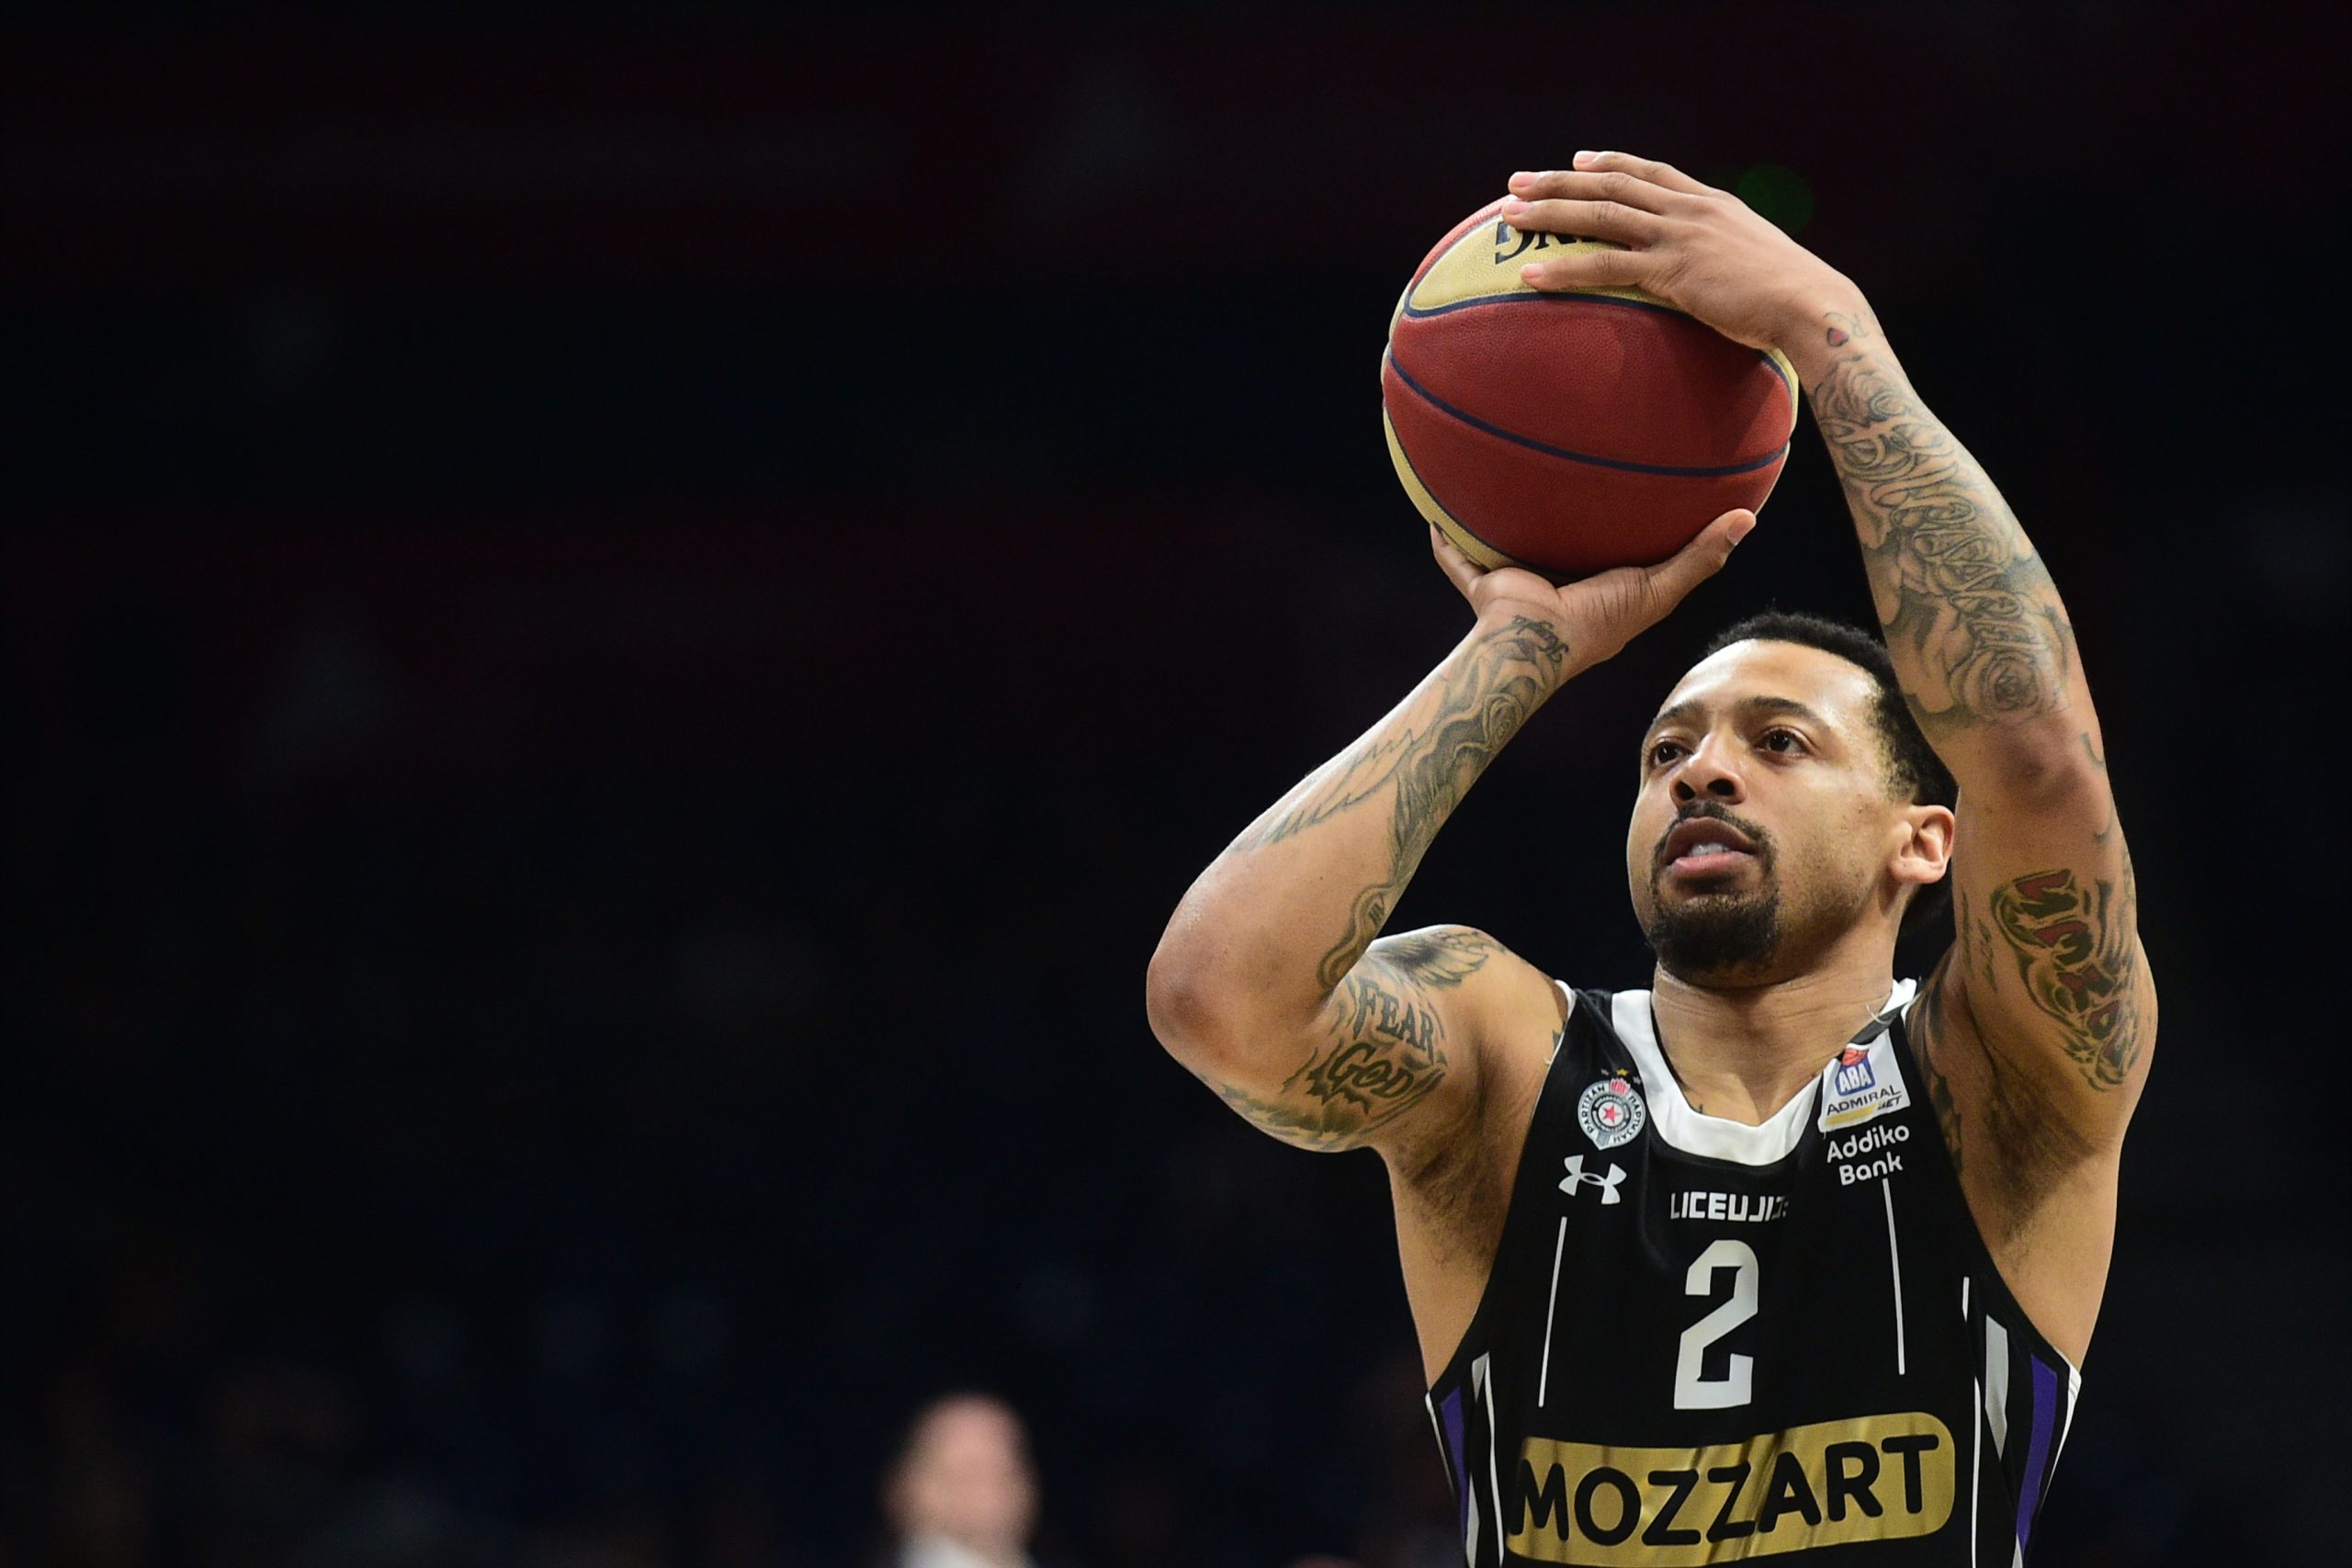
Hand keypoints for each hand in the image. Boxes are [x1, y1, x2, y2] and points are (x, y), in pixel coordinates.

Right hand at [1428, 511, 1754, 666]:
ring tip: (1498, 483)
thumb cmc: (1599, 621)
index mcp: (1596, 589)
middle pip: (1557, 546)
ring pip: (1507, 548)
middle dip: (1557, 521)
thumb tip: (1748, 518)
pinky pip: (1458, 558)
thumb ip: (1701, 556)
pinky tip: (1437, 512)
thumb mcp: (1658, 586)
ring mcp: (1516, 585)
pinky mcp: (1484, 582)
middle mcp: (1554, 585)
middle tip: (1563, 478)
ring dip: (1500, 525)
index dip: (1619, 529)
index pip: (1612, 554)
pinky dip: (1446, 541)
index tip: (1630, 494)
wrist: (1537, 639)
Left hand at [1500, 152, 1867, 378]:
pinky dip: (1562, 270)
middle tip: (1517, 183)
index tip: (1579, 160)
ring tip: (1508, 216)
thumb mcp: (1757, 260)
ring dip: (1550, 213)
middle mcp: (1690, 211)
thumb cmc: (1789, 297)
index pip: (1651, 172)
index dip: (1611, 164)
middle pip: (1613, 186)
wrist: (1809, 305)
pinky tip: (1530, 276)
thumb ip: (1727, 254)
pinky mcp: (1671, 272)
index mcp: (1711, 203)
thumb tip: (1716, 273)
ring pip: (1600, 216)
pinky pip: (1603, 267)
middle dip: (1560, 182)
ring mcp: (1679, 237)